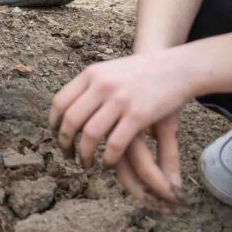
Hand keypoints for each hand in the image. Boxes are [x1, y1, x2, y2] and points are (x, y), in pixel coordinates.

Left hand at [50, 54, 190, 206]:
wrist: (178, 67)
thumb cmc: (143, 73)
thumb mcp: (112, 71)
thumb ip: (91, 86)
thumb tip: (69, 109)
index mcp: (92, 74)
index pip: (60, 102)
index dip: (54, 124)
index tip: (56, 137)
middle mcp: (102, 85)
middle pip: (71, 120)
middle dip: (65, 143)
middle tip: (68, 155)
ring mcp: (120, 100)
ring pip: (89, 135)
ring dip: (84, 155)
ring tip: (85, 164)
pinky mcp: (138, 115)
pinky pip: (114, 143)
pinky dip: (108, 158)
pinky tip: (109, 163)